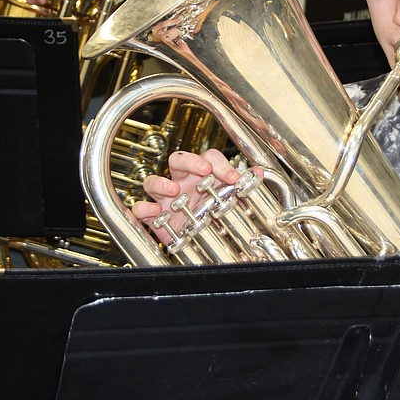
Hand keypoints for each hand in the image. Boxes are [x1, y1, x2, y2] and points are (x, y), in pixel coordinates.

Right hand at [131, 148, 250, 244]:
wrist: (197, 241)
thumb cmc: (210, 215)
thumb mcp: (230, 202)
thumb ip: (244, 186)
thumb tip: (259, 172)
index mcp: (201, 176)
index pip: (208, 158)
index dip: (220, 165)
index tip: (233, 179)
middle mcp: (182, 182)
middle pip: (179, 160)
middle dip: (190, 162)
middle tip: (203, 170)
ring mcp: (165, 199)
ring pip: (153, 181)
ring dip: (162, 183)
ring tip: (174, 191)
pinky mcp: (153, 217)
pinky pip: (140, 209)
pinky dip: (143, 209)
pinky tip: (153, 212)